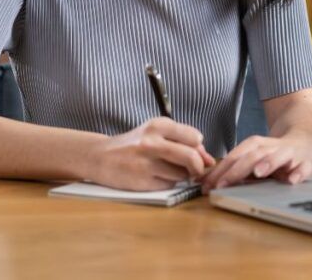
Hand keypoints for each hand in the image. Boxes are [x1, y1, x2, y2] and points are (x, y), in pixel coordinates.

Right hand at [83, 117, 215, 190]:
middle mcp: (152, 142)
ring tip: (168, 170)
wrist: (100, 157)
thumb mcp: (155, 134)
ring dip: (182, 176)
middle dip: (198, 166)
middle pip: (191, 157)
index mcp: (158, 125)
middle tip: (194, 169)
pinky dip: (169, 183)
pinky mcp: (142, 182)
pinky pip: (169, 185)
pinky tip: (156, 177)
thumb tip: (210, 160)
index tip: (195, 152)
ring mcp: (146, 163)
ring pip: (182, 174)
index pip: (194, 137)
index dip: (200, 148)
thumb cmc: (134, 144)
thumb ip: (182, 142)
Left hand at [200, 133, 311, 193]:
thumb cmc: (274, 154)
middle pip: (252, 156)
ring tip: (259, 173)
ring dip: (268, 163)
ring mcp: (290, 154)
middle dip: (237, 171)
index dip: (220, 170)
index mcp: (255, 145)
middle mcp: (271, 147)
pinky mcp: (307, 163)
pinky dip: (299, 173)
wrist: (306, 140)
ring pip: (278, 156)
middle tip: (222, 184)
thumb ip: (233, 168)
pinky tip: (293, 181)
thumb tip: (205, 181)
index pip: (234, 156)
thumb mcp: (253, 157)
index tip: (206, 185)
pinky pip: (304, 168)